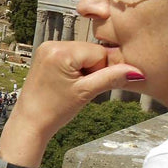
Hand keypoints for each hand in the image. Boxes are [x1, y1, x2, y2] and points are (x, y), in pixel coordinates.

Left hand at [10, 41, 143, 142]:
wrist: (30, 122)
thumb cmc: (54, 110)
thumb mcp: (86, 93)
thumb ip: (112, 78)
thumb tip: (137, 71)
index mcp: (60, 51)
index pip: (100, 52)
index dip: (102, 71)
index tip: (89, 86)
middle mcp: (52, 44)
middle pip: (92, 51)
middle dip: (93, 70)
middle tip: (78, 88)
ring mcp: (47, 48)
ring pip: (84, 55)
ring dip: (85, 70)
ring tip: (70, 87)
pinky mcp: (46, 55)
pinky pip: (72, 57)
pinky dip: (76, 70)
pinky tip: (66, 84)